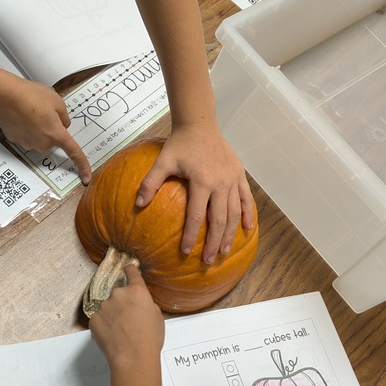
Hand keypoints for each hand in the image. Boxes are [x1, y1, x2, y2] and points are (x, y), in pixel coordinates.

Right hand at [0, 73, 90, 182]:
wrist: (5, 95)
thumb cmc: (32, 96)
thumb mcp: (57, 101)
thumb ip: (64, 117)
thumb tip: (62, 125)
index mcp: (56, 135)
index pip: (74, 153)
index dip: (82, 165)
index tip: (87, 178)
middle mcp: (43, 144)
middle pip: (53, 139)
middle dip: (51, 128)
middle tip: (44, 111)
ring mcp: (27, 144)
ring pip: (39, 138)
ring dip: (38, 127)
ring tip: (29, 110)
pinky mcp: (15, 140)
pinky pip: (26, 136)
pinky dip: (25, 127)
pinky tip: (20, 114)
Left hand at [89, 265, 164, 367]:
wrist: (133, 357)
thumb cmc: (150, 338)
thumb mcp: (157, 316)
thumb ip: (145, 304)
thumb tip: (138, 305)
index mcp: (136, 291)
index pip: (131, 273)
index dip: (129, 270)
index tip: (127, 267)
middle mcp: (118, 294)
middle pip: (119, 294)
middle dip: (122, 304)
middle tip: (129, 322)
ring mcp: (103, 306)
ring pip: (107, 308)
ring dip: (112, 316)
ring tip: (121, 333)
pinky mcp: (93, 319)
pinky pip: (99, 320)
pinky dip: (104, 326)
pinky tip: (112, 337)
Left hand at [135, 125, 254, 262]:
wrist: (199, 124)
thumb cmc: (179, 144)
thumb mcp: (162, 161)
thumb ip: (150, 183)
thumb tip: (137, 204)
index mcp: (202, 181)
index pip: (196, 215)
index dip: (191, 235)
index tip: (186, 252)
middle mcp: (221, 182)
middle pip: (219, 219)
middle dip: (213, 242)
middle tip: (208, 260)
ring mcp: (232, 178)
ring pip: (234, 212)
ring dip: (230, 233)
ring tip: (225, 251)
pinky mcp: (239, 174)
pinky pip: (245, 198)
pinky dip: (247, 214)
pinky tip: (247, 229)